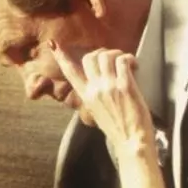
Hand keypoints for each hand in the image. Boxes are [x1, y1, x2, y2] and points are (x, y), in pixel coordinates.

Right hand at [49, 42, 154, 158]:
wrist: (131, 142)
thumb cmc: (118, 130)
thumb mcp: (98, 112)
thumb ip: (95, 95)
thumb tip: (102, 80)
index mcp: (86, 96)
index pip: (70, 72)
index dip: (61, 57)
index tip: (53, 44)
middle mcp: (94, 90)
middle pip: (90, 58)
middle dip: (102, 52)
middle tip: (113, 59)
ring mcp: (109, 87)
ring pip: (106, 56)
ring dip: (118, 54)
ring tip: (127, 63)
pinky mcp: (125, 86)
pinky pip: (123, 61)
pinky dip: (130, 59)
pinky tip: (135, 67)